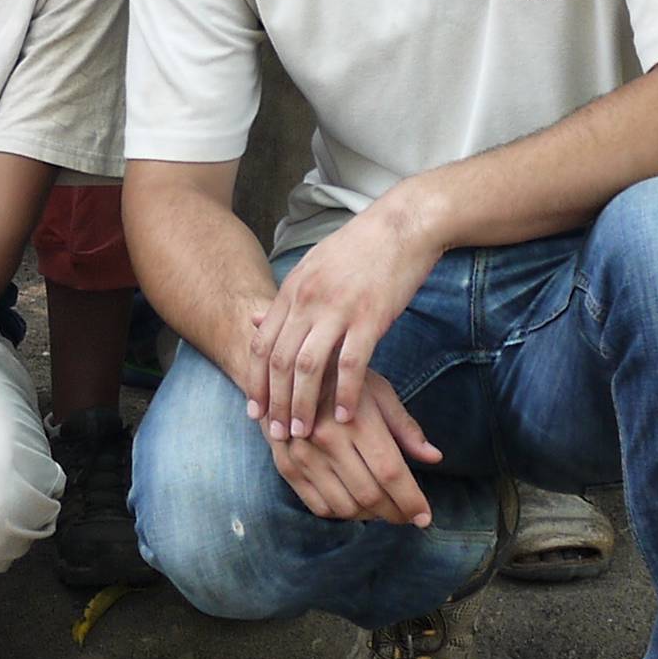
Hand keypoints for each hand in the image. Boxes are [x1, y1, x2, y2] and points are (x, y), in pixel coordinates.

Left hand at [246, 199, 433, 439]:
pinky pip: (351, 364)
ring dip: (302, 404)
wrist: (403, 224)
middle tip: (276, 434)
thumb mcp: (313, 265)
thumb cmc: (361, 248)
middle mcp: (308, 300)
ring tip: (303, 432)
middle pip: (279, 361)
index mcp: (293, 288)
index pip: (263, 344)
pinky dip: (345, 394)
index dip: (255, 382)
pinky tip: (345, 416)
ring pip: (308, 367)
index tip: (254, 412)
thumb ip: (288, 297)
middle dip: (274, 402)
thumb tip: (257, 319)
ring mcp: (338, 308)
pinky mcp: (370, 317)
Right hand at [265, 370, 441, 526]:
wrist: (289, 372)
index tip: (425, 517)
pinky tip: (357, 505)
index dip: (411, 501)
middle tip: (408, 515)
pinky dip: (343, 514)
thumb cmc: (344, 381)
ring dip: (371, 516)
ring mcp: (303, 455)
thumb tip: (434, 457)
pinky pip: (319, 506)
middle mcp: (327, 440)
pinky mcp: (286, 465)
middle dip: (396, 513)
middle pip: (370, 494)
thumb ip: (406, 428)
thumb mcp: (380, 394)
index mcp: (356, 420)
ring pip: (345, 506)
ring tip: (384, 509)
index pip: (390, 473)